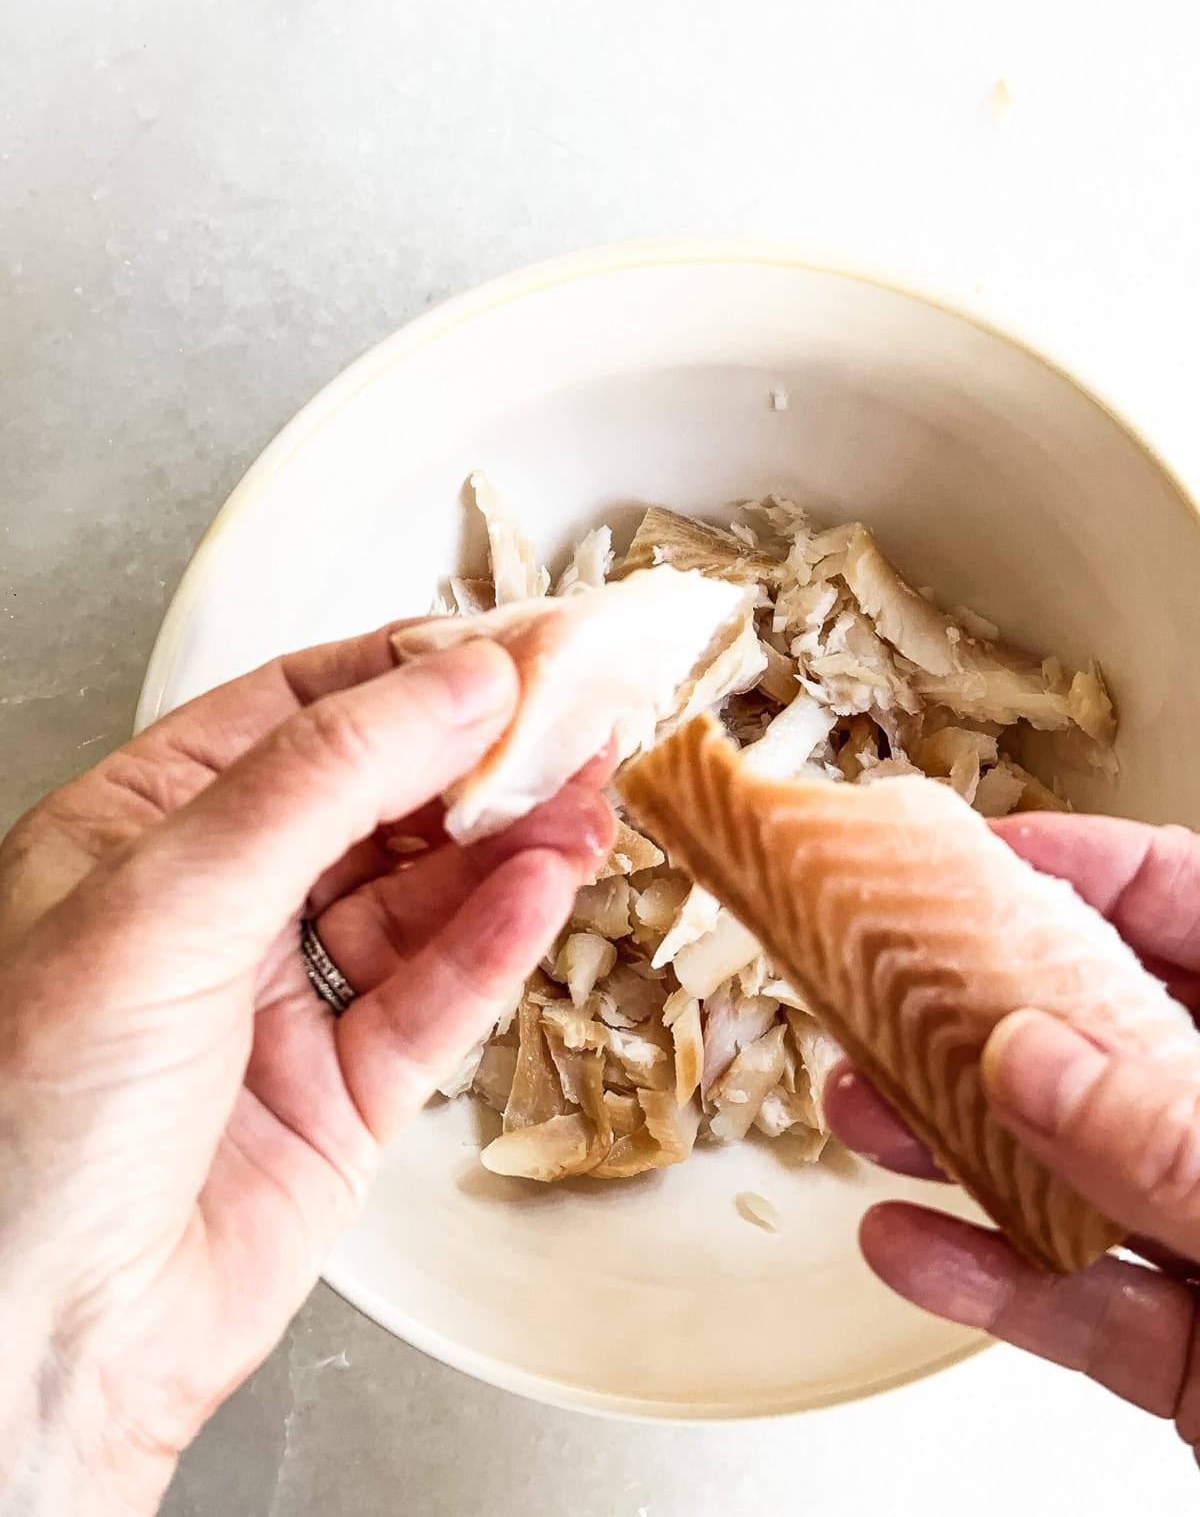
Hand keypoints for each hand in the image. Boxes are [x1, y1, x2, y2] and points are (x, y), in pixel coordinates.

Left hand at [0, 626, 611, 1514]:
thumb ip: (319, 783)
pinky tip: (548, 887)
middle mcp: (220, 904)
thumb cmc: (25, 1123)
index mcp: (143, 829)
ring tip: (587, 798)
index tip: (515, 648)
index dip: (412, 671)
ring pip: (426, 892)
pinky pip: (440, 994)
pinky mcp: (347, 1090)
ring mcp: (287, 997)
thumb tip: (452, 684)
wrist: (38, 1342)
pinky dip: (499, 939)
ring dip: (511, 842)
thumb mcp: (163, 904)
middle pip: (380, 796)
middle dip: (481, 757)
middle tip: (579, 719)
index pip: (300, 711)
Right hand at [826, 813, 1199, 1463]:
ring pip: (1079, 1174)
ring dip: (961, 1143)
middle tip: (890, 987)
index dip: (1090, 871)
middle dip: (985, 1011)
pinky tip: (914, 1247)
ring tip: (868, 1106)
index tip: (978, 857)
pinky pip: (1084, 1306)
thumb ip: (1179, 1139)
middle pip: (1111, 1039)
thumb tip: (1034, 1058)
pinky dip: (995, 1283)